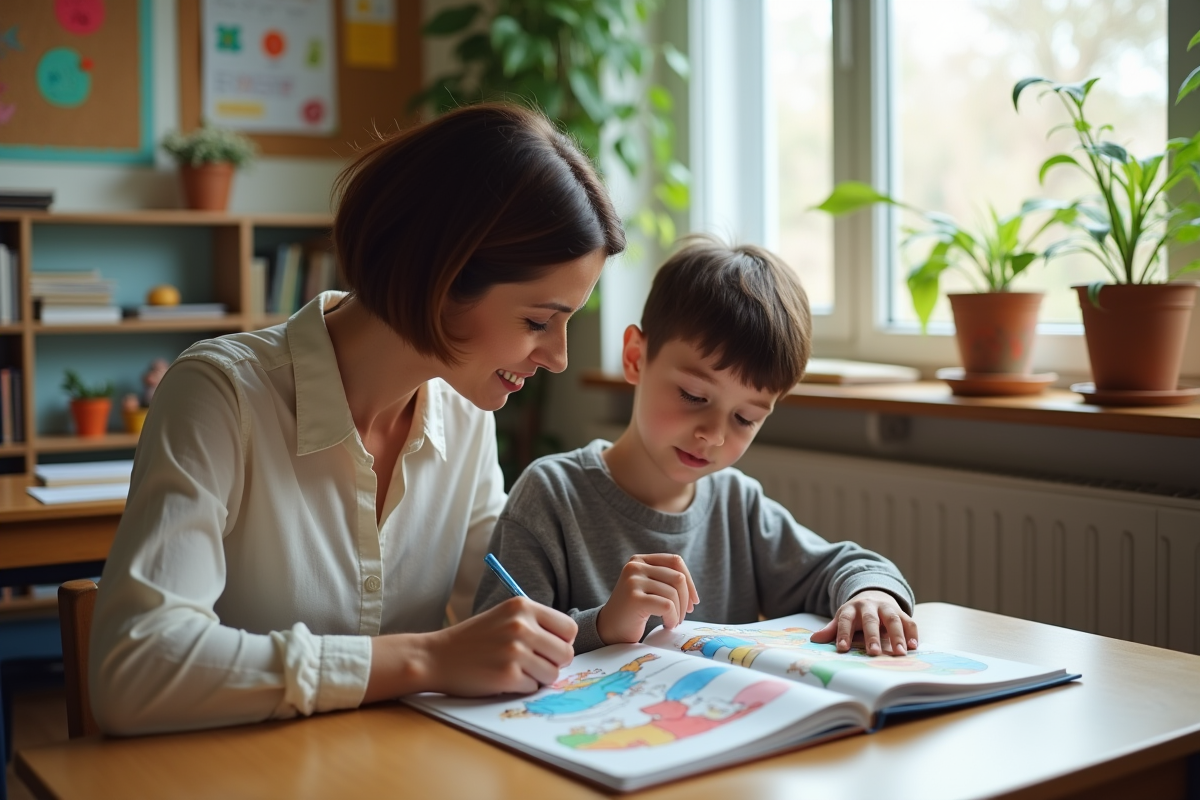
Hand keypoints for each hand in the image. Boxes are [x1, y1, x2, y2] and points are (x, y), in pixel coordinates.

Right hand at [365, 597, 576, 700]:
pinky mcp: (507, 676)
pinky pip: (534, 688)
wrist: (436, 656)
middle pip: (566, 653)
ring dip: (538, 678)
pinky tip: (503, 678)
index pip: (569, 628)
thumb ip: (535, 624)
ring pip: (553, 674)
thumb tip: (568, 645)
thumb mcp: (505, 617)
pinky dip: (522, 688)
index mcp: (523, 606)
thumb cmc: (474, 639)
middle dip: (553, 663)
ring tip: (516, 670)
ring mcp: (515, 651)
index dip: (561, 642)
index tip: (547, 648)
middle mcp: (521, 626)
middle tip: (532, 664)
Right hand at [596, 554, 698, 644]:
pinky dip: (672, 618)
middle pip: (677, 577)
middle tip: (682, 616)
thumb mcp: (648, 588)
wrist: (609, 630)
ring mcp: (633, 581)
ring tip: (672, 622)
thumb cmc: (633, 612)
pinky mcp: (634, 599)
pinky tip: (667, 625)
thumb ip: (665, 580)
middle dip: (685, 600)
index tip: (694, 601)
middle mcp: (634, 566)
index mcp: (639, 560)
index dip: (690, 582)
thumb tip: (692, 591)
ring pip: (673, 593)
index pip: (675, 561)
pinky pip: (668, 606)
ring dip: (678, 613)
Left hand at [809, 590, 917, 655]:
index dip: (842, 633)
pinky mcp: (901, 612)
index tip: (841, 648)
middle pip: (870, 620)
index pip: (845, 620)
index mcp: (851, 609)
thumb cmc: (856, 614)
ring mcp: (887, 608)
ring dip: (897, 636)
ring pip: (893, 619)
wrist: (874, 595)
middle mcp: (870, 606)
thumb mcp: (842, 618)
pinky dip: (912, 634)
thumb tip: (814, 640)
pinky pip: (909, 622)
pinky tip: (914, 647)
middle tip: (874, 653)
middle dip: (872, 636)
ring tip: (900, 653)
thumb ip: (831, 630)